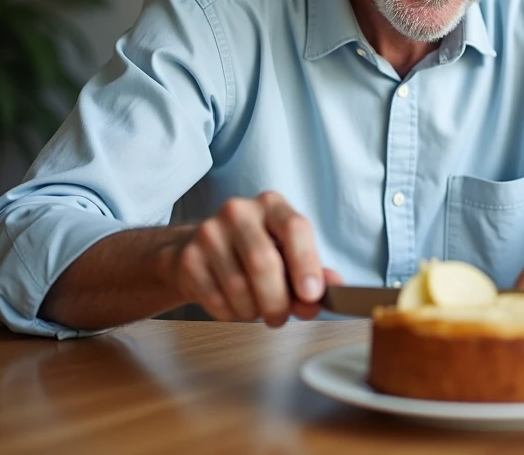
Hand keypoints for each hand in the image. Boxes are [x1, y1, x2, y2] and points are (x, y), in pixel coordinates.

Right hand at [170, 191, 342, 325]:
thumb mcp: (287, 253)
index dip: (306, 263)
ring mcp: (209, 232)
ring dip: (253, 310)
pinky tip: (234, 305)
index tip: (312, 295)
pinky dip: (231, 313)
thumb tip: (335, 288)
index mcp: (271, 205)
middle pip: (263, 262)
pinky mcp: (188, 258)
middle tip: (280, 317)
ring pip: (238, 287)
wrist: (197, 251)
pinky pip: (216, 299)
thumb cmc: (253, 251)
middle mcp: (239, 211)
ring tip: (256, 308)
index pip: (294, 227)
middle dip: (277, 301)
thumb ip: (313, 271)